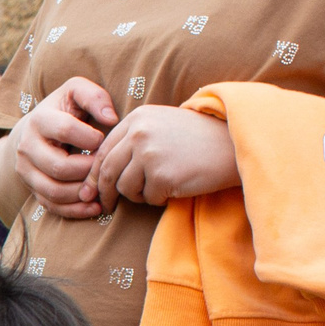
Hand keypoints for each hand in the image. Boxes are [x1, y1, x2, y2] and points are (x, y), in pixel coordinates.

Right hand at [11, 78, 119, 218]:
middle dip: (88, 169)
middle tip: (106, 166)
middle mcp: (26, 147)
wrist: (32, 132)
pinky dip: (75, 210)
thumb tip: (111, 118)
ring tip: (103, 186)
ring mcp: (26, 171)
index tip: (103, 139)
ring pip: (54, 191)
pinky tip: (96, 206)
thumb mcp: (75, 92)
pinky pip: (51, 206)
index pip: (65, 130)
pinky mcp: (31, 189)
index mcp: (39, 120)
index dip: (90, 137)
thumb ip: (94, 97)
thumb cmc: (63, 110)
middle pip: (59, 166)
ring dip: (83, 192)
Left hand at [88, 104, 238, 214]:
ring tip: (160, 186)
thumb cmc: (197, 138)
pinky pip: (148, 198)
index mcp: (137, 118)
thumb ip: (132, 140)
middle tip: (106, 206)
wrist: (234, 143)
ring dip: (139, 195)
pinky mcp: (162, 175)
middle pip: (107, 172)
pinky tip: (175, 187)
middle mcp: (139, 133)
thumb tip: (99, 171)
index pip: (103, 151)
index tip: (90, 191)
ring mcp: (150, 154)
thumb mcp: (161, 126)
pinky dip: (159, 199)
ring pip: (125, 188)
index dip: (93, 175)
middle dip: (104, 193)